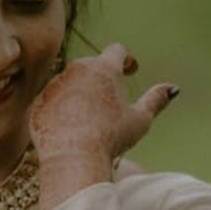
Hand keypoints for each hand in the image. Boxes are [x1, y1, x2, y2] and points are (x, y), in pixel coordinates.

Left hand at [29, 43, 177, 209]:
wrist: (74, 158)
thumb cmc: (112, 138)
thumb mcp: (140, 120)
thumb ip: (156, 100)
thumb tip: (172, 89)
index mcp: (104, 67)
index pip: (116, 50)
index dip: (126, 59)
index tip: (130, 69)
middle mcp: (76, 69)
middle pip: (91, 65)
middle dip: (100, 76)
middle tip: (109, 94)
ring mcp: (54, 86)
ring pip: (69, 83)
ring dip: (79, 93)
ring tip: (89, 116)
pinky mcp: (38, 104)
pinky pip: (52, 102)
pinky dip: (61, 110)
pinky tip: (71, 127)